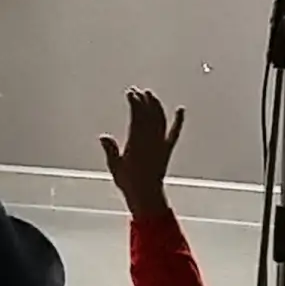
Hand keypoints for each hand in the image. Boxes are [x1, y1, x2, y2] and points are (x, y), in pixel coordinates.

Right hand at [100, 90, 184, 217]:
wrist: (147, 195)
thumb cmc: (129, 182)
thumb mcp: (115, 166)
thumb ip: (111, 150)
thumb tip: (104, 136)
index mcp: (138, 143)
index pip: (137, 117)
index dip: (135, 103)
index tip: (130, 93)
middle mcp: (151, 141)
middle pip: (149, 115)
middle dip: (143, 101)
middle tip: (137, 90)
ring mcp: (161, 144)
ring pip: (160, 120)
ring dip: (156, 106)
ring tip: (150, 94)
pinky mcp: (168, 149)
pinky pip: (175, 132)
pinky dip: (178, 120)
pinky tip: (181, 110)